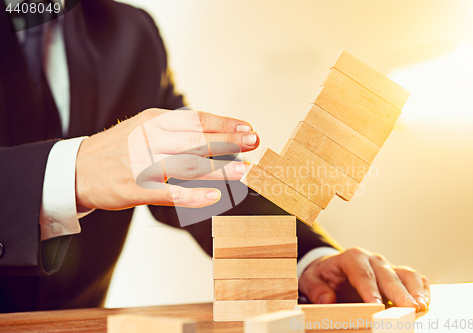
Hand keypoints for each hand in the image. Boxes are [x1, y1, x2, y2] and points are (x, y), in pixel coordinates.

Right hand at [75, 108, 258, 209]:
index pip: (195, 119)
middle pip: (196, 140)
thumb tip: (214, 133)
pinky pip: (169, 193)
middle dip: (228, 141)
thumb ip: (175, 130)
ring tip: (244, 170)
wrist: (77, 168)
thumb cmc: (119, 148)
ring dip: (218, 168)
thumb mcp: (144, 128)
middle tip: (254, 143)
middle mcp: (150, 139)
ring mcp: (142, 165)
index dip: (223, 123)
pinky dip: (193, 195)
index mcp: (154, 121)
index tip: (247, 128)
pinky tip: (214, 197)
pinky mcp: (136, 189)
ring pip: (187, 165)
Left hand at [298, 247, 429, 311]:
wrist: (331, 269)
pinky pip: (414, 278)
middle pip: (387, 275)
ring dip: (415, 290)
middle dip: (398, 292)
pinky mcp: (397, 275)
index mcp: (351, 258)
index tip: (375, 305)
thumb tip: (327, 299)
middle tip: (408, 308)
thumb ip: (316, 289)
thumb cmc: (323, 276)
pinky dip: (423, 288)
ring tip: (421, 306)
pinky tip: (427, 301)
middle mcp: (372, 260)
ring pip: (405, 274)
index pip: (362, 274)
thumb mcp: (311, 280)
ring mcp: (387, 266)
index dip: (369, 290)